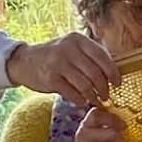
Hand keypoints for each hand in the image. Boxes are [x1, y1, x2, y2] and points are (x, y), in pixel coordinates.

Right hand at [5, 32, 121, 105]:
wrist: (24, 61)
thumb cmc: (54, 57)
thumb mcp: (72, 48)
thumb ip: (90, 56)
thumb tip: (114, 72)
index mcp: (78, 39)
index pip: (102, 57)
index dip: (113, 72)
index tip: (118, 83)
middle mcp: (68, 48)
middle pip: (95, 73)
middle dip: (104, 88)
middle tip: (106, 96)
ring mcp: (58, 63)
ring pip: (85, 85)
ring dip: (93, 97)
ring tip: (95, 101)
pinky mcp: (50, 78)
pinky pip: (72, 93)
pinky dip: (80, 100)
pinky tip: (82, 102)